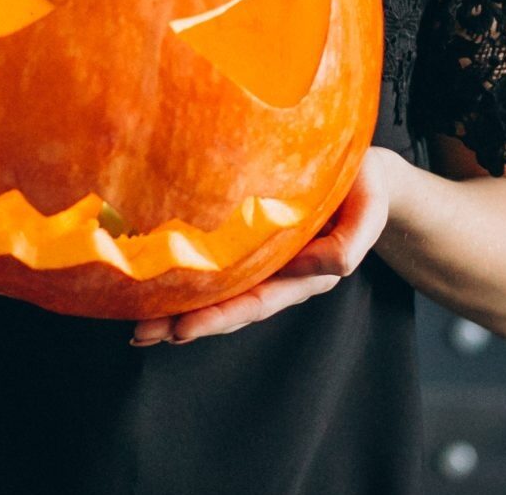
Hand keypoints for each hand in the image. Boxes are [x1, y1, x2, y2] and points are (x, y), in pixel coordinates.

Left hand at [130, 147, 400, 345]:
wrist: (364, 172)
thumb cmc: (366, 188)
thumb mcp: (368, 211)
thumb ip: (352, 241)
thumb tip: (326, 265)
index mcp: (308, 273)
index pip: (258, 302)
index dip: (220, 317)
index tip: (182, 330)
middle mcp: (279, 272)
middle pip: (228, 304)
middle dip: (185, 321)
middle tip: (142, 333)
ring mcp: (263, 258)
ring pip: (217, 288)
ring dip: (177, 306)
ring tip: (138, 323)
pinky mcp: (250, 238)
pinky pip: (216, 262)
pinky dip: (186, 274)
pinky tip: (154, 280)